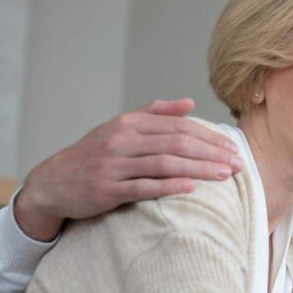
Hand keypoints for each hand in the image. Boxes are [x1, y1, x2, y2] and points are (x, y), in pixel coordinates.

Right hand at [14, 98, 243, 240]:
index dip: (209, 136)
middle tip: (238, 163)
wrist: (54, 182)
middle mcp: (122, 140)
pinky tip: (191, 188)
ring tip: (224, 175)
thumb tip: (190, 103)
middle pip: (177, 143)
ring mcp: (114, 165)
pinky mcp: (107, 189)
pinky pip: (143, 187)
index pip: (179, 126)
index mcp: (129, 123)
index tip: (234, 147)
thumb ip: (155, 114)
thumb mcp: (121, 128)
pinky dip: (169, 186)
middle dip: (211, 153)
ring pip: (164, 164)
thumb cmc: (96, 155)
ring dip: (198, 169)